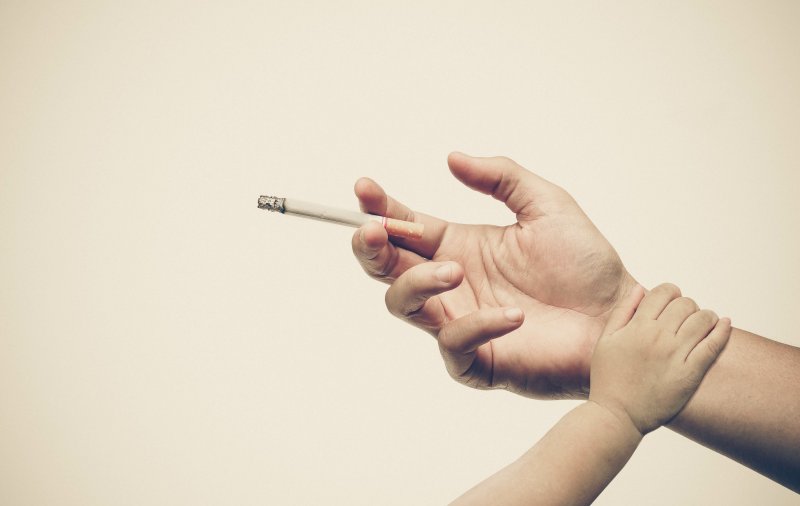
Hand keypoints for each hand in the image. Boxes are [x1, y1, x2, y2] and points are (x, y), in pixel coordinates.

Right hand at [352, 152, 637, 398]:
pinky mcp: (479, 361)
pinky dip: (475, 326)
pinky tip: (512, 315)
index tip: (365, 189)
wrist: (620, 315)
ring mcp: (460, 322)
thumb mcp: (546, 204)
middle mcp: (451, 284)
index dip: (380, 208)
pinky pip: (453, 345)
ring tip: (454, 271)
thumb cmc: (586, 264)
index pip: (405, 226)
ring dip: (417, 284)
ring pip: (404, 305)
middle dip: (371, 248)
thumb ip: (501, 177)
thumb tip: (452, 157)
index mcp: (460, 246)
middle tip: (376, 231)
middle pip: (387, 268)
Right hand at [589, 283, 731, 434]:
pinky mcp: (690, 374)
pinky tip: (725, 324)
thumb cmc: (608, 379)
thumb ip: (623, 311)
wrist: (617, 415)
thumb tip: (641, 288)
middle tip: (683, 317)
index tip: (669, 301)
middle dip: (686, 305)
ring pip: (703, 320)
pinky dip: (723, 331)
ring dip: (705, 316)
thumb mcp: (606, 340)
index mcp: (637, 327)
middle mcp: (658, 337)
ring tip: (702, 323)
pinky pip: (713, 346)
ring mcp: (676, 355)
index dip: (669, 292)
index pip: (663, 292)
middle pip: (685, 304)